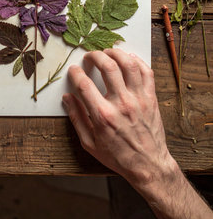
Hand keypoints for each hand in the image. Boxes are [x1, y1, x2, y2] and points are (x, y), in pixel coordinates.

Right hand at [63, 48, 175, 188]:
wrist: (148, 166)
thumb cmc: (118, 156)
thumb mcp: (89, 143)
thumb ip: (76, 118)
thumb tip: (67, 98)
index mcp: (103, 116)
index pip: (84, 84)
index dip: (75, 73)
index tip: (73, 70)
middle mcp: (121, 104)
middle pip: (108, 67)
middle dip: (95, 56)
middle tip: (89, 56)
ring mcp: (138, 99)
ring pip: (129, 64)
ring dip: (116, 53)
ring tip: (108, 52)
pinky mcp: (151, 98)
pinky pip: (146, 72)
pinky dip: (137, 61)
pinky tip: (128, 59)